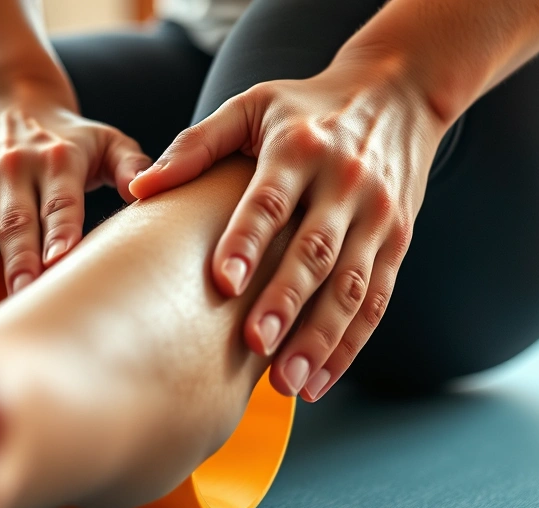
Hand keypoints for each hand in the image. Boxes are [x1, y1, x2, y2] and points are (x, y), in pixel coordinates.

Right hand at [0, 87, 150, 321]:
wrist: (5, 102)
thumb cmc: (68, 139)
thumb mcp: (107, 140)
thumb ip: (132, 164)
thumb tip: (146, 191)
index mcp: (57, 160)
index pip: (59, 200)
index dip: (60, 230)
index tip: (60, 261)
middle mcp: (10, 169)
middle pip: (13, 224)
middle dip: (16, 264)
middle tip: (21, 301)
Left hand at [129, 59, 445, 400]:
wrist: (398, 93)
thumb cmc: (307, 107)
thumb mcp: (253, 105)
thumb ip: (197, 144)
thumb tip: (140, 187)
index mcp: (299, 147)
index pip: (272, 200)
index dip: (247, 240)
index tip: (222, 282)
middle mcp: (344, 182)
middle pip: (316, 250)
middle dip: (287, 301)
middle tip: (256, 345)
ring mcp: (377, 215)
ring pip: (352, 285)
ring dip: (322, 337)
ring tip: (288, 383)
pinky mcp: (397, 240)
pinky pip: (376, 299)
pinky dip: (349, 345)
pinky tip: (319, 381)